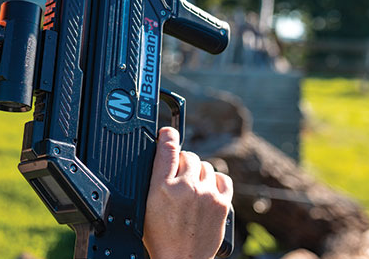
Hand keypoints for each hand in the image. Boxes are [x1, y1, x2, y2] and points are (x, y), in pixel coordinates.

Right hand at [143, 127, 232, 258]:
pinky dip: (214, 180)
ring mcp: (206, 195)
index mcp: (161, 186)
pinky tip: (207, 189)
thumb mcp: (146, 203)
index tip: (167, 132)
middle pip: (188, 155)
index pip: (167, 148)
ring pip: (205, 166)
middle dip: (182, 163)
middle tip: (177, 179)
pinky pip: (222, 178)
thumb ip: (154, 176)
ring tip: (191, 188)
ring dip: (198, 172)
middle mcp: (185, 187)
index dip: (167, 135)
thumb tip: (162, 150)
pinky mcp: (222, 204)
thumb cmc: (160, 236)